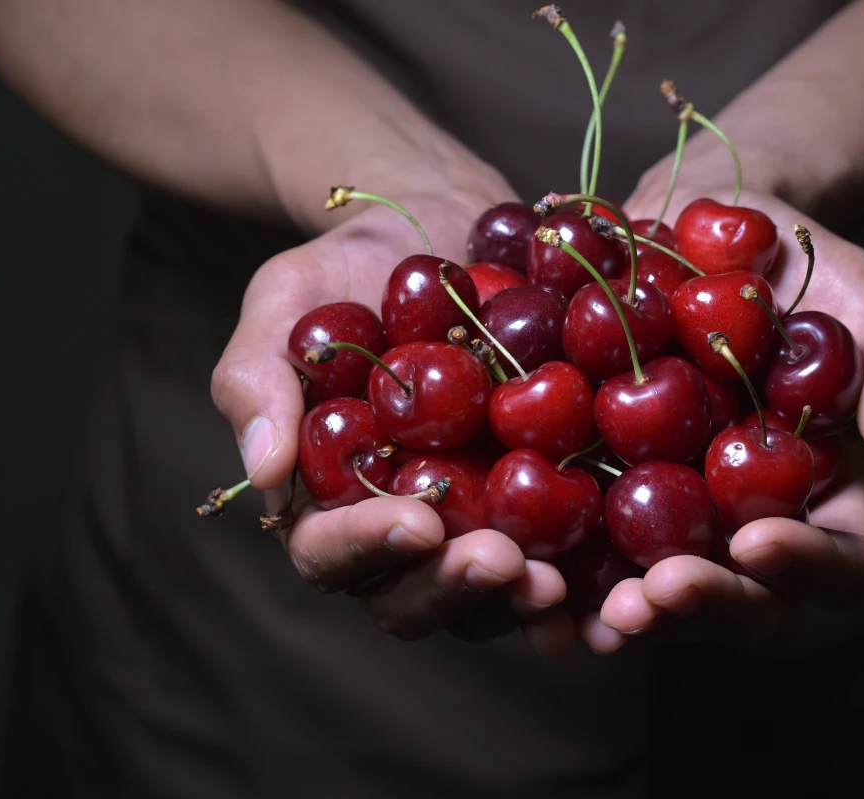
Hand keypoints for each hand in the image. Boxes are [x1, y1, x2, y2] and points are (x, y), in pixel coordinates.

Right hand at [210, 174, 577, 656]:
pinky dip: (581, 567)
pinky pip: (559, 549)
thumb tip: (264, 472)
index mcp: (330, 496)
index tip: (416, 522)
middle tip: (499, 560)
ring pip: (486, 592)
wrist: (439, 223)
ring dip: (517, 595)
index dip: (368, 548)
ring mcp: (476, 516)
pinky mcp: (541, 495)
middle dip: (453, 587)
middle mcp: (403, 523)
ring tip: (552, 577)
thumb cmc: (347, 268)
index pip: (330, 552)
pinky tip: (605, 564)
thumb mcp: (287, 303)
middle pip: (414, 595)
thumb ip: (257, 380)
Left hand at [578, 184, 863, 653]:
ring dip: (632, 609)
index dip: (806, 567)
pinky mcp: (607, 490)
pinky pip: (588, 546)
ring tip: (598, 606)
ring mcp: (678, 513)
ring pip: (663, 593)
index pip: (840, 563)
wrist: (700, 225)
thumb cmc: (795, 261)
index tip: (758, 538)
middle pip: (747, 602)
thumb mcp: (858, 292)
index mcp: (825, 493)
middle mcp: (750, 520)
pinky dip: (566, 570)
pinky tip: (530, 570)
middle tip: (655, 593)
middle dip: (705, 605)